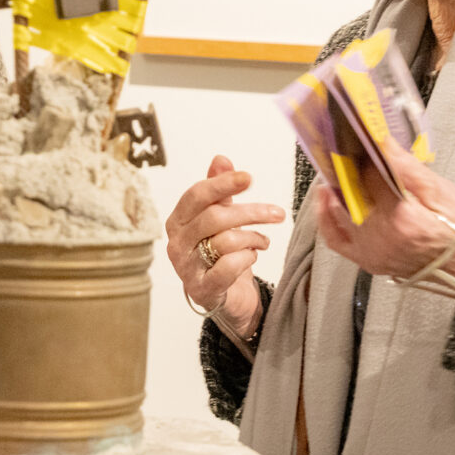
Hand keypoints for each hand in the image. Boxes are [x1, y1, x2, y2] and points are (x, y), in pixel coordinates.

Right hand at [164, 155, 286, 341]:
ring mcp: (186, 268)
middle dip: (251, 213)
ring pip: (225, 241)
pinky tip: (252, 256)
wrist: (223, 295)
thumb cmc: (219, 252)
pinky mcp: (202, 289)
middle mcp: (177, 243)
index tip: (249, 178)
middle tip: (277, 213)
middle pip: (214, 217)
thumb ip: (219, 189)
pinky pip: (228, 268)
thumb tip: (221, 159)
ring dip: (253, 238)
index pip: (196, 195)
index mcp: (178, 220)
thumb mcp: (220, 217)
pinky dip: (247, 258)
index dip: (222, 184)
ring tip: (263, 241)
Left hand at [311, 137, 454, 298]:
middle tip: (347, 146)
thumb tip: (382, 143)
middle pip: (350, 191)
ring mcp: (372, 252)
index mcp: (401, 218)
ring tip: (341, 167)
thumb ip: (406, 167)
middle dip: (348, 166)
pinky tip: (328, 199)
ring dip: (337, 187)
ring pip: (339, 211)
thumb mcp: (441, 191)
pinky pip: (336, 239)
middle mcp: (381, 238)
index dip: (364, 152)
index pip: (369, 174)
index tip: (362, 137)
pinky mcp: (369, 261)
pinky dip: (327, 218)